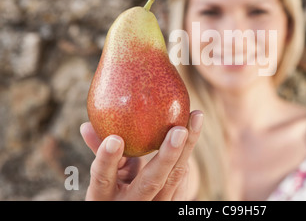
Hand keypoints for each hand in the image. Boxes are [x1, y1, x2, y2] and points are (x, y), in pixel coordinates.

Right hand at [80, 110, 202, 200]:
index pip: (103, 180)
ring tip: (196, 117)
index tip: (114, 139)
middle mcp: (132, 206)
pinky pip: (184, 179)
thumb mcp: (105, 179)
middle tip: (179, 130)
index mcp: (104, 199)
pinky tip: (194, 128)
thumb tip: (86, 125)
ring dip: (188, 147)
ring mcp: (156, 208)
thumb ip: (100, 152)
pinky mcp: (173, 205)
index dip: (107, 161)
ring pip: (176, 179)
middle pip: (151, 183)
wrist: (132, 210)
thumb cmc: (115, 191)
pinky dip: (187, 154)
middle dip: (167, 156)